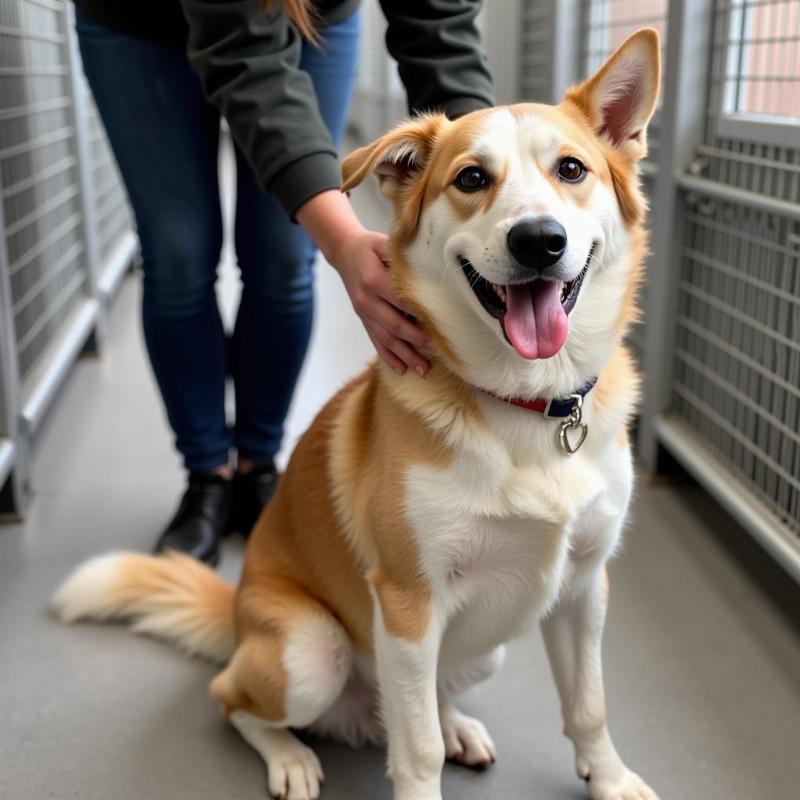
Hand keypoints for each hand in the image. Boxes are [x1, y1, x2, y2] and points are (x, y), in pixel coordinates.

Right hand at [295, 189, 429, 374]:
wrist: (344, 252)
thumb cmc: (370, 247)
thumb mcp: (384, 243)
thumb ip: (401, 254)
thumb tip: (429, 264)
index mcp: (373, 279)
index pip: (401, 300)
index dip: (419, 313)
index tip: (437, 324)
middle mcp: (367, 300)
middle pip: (394, 324)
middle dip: (415, 340)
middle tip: (435, 349)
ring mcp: (364, 313)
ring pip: (386, 338)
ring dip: (405, 355)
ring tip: (423, 369)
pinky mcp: (363, 320)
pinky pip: (376, 341)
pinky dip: (388, 356)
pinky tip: (401, 369)